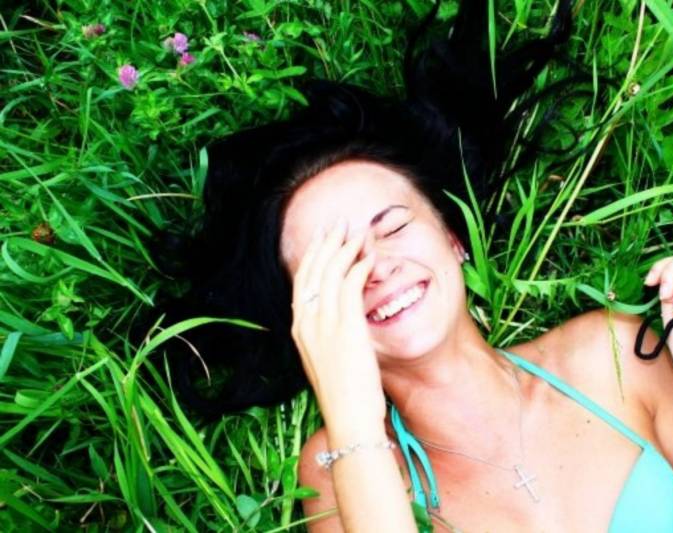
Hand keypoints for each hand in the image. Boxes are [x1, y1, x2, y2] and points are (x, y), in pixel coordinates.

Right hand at [290, 218, 384, 430]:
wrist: (348, 419)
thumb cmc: (344, 394)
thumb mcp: (326, 360)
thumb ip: (328, 335)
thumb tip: (340, 318)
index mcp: (299, 329)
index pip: (302, 281)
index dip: (313, 255)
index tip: (324, 238)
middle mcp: (306, 322)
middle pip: (313, 270)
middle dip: (327, 242)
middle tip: (340, 223)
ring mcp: (324, 324)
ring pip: (332, 272)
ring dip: (346, 247)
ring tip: (358, 232)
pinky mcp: (346, 328)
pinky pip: (351, 285)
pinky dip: (360, 266)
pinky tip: (370, 256)